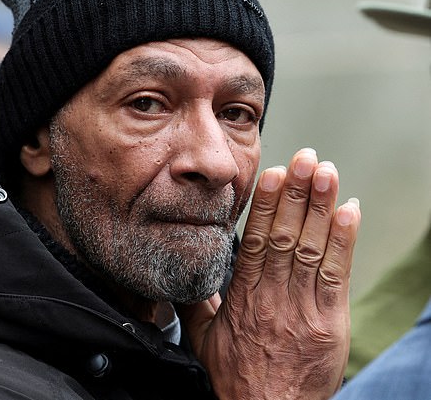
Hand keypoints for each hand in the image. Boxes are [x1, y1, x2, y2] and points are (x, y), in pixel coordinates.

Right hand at [180, 148, 360, 398]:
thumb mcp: (202, 336)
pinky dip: (343, 242)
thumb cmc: (236, 374)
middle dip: (296, 194)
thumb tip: (184, 268)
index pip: (254, 241)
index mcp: (242, 296)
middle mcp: (273, 297)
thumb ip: (196, 298)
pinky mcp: (330, 321)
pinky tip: (348, 212)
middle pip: (285, 236)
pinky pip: (336, 276)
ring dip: (320, 207)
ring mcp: (304, 308)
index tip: (272, 174)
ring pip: (311, 249)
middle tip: (304, 158)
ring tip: (325, 172)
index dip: (265, 205)